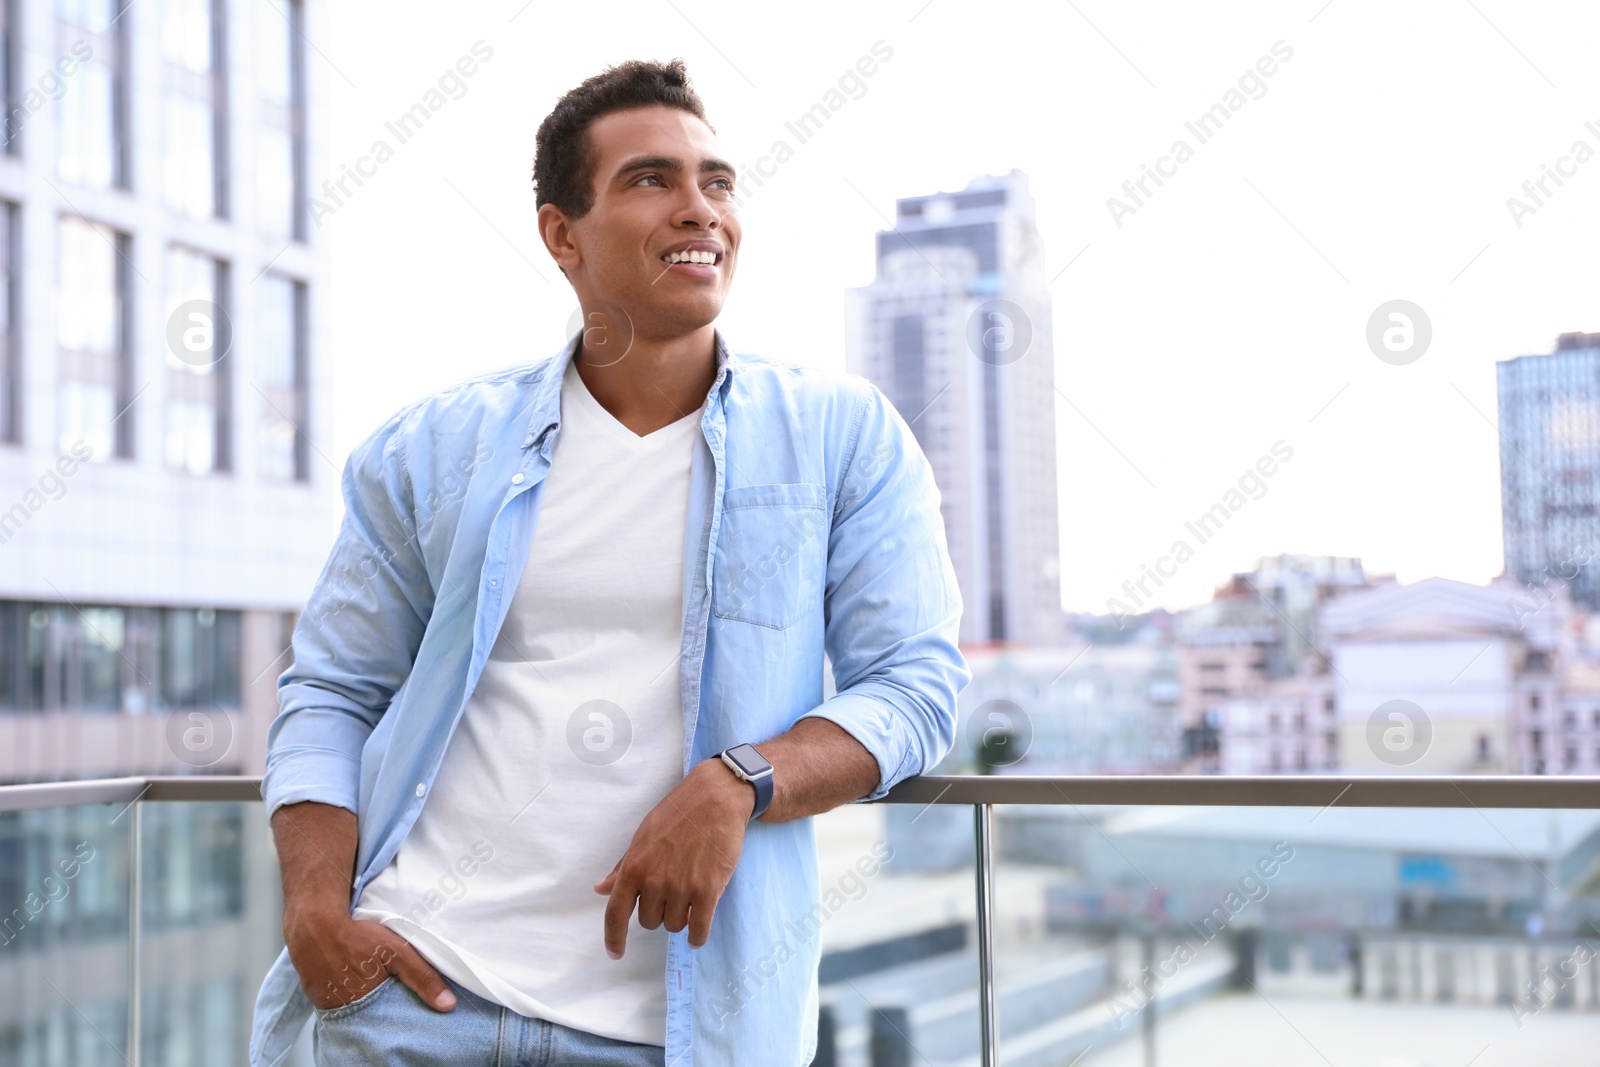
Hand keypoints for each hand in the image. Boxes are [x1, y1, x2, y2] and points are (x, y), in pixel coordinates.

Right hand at [285, 910, 456, 1012]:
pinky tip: (349, 975)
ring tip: (366, 977)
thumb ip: (422, 977)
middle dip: (380, 1004)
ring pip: (351, 1006)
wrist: (313, 922)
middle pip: (369, 1013)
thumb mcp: (397, 951)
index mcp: (365, 1004)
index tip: (404, 1000)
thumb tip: (448, 1005)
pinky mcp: (314, 993)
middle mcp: (343, 1009)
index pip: (388, 1019)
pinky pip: (334, 998)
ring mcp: (327, 1003)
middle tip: (383, 982)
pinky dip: (343, 991)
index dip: (397, 1010)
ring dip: (360, 997)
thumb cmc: (356, 935)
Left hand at [593, 758, 751, 957]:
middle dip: (659, 912)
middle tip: (672, 891)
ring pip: (674, 925)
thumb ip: (622, 867)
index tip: (615, 954)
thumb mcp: (643, 836)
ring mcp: (682, 887)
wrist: (716, 799)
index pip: (615, 914)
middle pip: (650, 922)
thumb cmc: (677, 814)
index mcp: (633, 867)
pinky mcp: (708, 891)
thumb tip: (600, 890)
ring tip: (690, 894)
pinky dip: (697, 936)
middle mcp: (654, 881)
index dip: (613, 939)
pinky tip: (698, 932)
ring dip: (681, 917)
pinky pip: (698, 929)